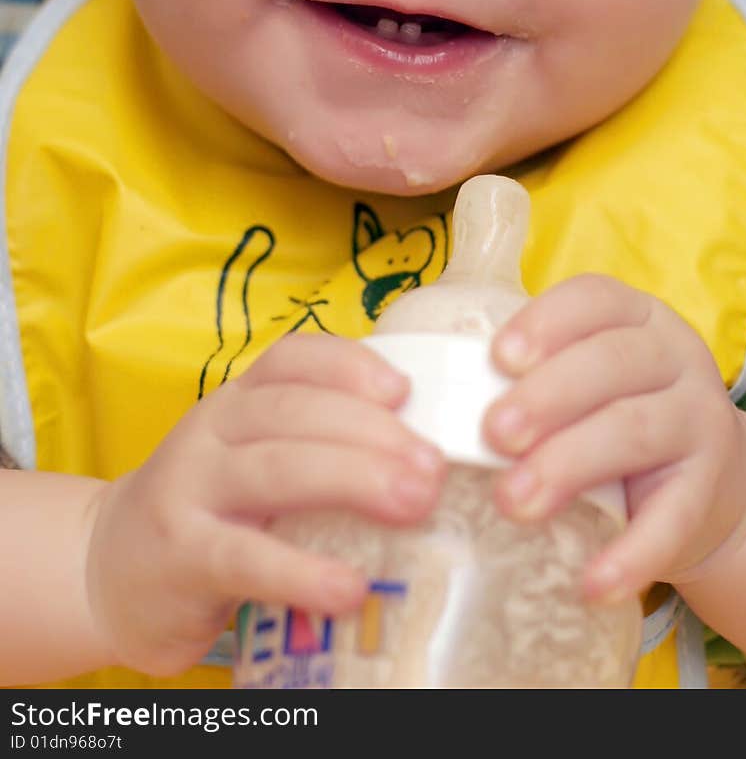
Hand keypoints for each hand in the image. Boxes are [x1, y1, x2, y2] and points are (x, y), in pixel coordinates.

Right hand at [82, 334, 444, 674]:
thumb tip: (421, 448)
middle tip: (432, 468)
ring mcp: (191, 490)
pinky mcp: (182, 557)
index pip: (292, 359)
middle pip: (296, 411)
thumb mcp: (253, 457)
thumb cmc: (211, 510)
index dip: (349, 365)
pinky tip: (348, 587)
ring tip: (413, 504)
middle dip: (373, 433)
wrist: (111, 570)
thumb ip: (317, 445)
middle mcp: (212, 431)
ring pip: (277, 469)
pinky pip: (246, 557)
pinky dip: (301, 571)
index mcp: (237, 400)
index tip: (404, 389)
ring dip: (353, 480)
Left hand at [482, 276, 745, 601]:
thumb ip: (531, 375)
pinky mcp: (710, 491)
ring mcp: (700, 421)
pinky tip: (590, 584)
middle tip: (492, 435)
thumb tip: (433, 399)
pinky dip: (630, 555)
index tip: (497, 357)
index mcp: (637, 317)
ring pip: (636, 431)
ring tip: (514, 502)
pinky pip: (672, 521)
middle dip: (546, 397)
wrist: (713, 480)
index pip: (595, 299)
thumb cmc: (616, 414)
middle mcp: (676, 357)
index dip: (547, 322)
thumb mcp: (589, 377)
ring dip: (570, 465)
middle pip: (613, 363)